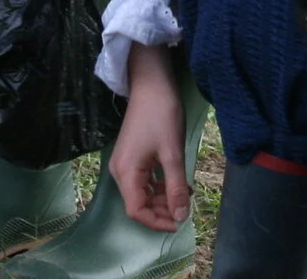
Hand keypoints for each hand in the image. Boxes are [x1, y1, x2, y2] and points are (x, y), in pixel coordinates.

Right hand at [108, 45, 189, 232]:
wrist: (151, 84)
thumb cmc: (161, 116)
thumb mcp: (172, 154)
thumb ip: (175, 188)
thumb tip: (180, 217)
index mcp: (126, 172)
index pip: (136, 211)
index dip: (157, 222)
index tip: (180, 222)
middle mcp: (120, 171)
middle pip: (138, 203)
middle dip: (162, 210)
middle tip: (186, 205)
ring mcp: (125, 163)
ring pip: (142, 193)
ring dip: (163, 197)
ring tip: (185, 191)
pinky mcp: (132, 156)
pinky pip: (144, 180)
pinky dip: (160, 185)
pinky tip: (177, 181)